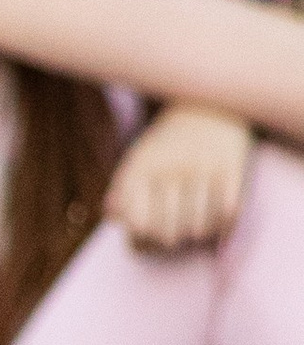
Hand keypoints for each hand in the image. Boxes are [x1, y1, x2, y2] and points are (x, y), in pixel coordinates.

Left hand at [104, 103, 251, 255]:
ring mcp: (201, 167)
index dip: (143, 241)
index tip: (149, 236)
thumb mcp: (139, 158)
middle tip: (175, 232)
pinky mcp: (230, 166)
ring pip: (198, 229)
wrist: (210, 102)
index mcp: (140, 169)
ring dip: (199, 233)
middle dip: (171, 241)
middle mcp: (169, 168)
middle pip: (168, 235)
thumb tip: (113, 215)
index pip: (137, 228)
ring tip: (196, 225)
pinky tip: (217, 215)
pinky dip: (223, 223)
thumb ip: (122, 190)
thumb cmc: (169, 142)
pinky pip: (227, 214)